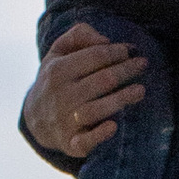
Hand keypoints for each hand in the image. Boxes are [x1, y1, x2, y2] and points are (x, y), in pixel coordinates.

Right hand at [24, 21, 150, 162]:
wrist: (35, 118)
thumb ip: (79, 35)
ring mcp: (64, 120)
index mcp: (57, 70)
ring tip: (141, 90)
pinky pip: (84, 142)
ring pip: (96, 109)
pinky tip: (113, 127)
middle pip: (101, 81)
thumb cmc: (56, 79)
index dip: (117, 52)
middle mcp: (60, 95)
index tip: (132, 51)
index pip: (95, 56)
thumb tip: (106, 41)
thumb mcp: (58, 52)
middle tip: (144, 64)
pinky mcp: (70, 143)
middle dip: (126, 70)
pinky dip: (98, 136)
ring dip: (121, 99)